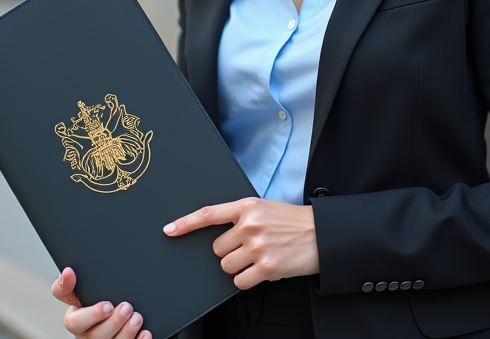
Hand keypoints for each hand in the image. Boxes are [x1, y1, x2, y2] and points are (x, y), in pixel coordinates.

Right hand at [51, 267, 150, 338]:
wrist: (109, 312)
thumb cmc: (93, 301)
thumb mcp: (81, 290)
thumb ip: (70, 283)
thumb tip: (67, 272)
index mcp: (76, 319)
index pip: (73, 322)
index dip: (92, 315)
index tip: (108, 305)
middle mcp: (86, 335)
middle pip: (95, 336)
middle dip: (114, 322)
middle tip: (127, 308)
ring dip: (126, 332)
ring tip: (137, 318)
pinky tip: (144, 333)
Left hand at [164, 197, 318, 289]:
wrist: (320, 234)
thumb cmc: (290, 221)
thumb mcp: (264, 208)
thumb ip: (240, 216)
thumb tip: (216, 235)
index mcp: (247, 206)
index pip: (209, 214)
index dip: (185, 223)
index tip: (169, 230)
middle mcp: (250, 225)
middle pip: (217, 248)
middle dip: (229, 251)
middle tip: (250, 247)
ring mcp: (258, 247)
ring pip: (226, 266)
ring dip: (238, 266)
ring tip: (258, 257)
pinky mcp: (266, 268)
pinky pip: (239, 281)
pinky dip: (247, 280)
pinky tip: (262, 269)